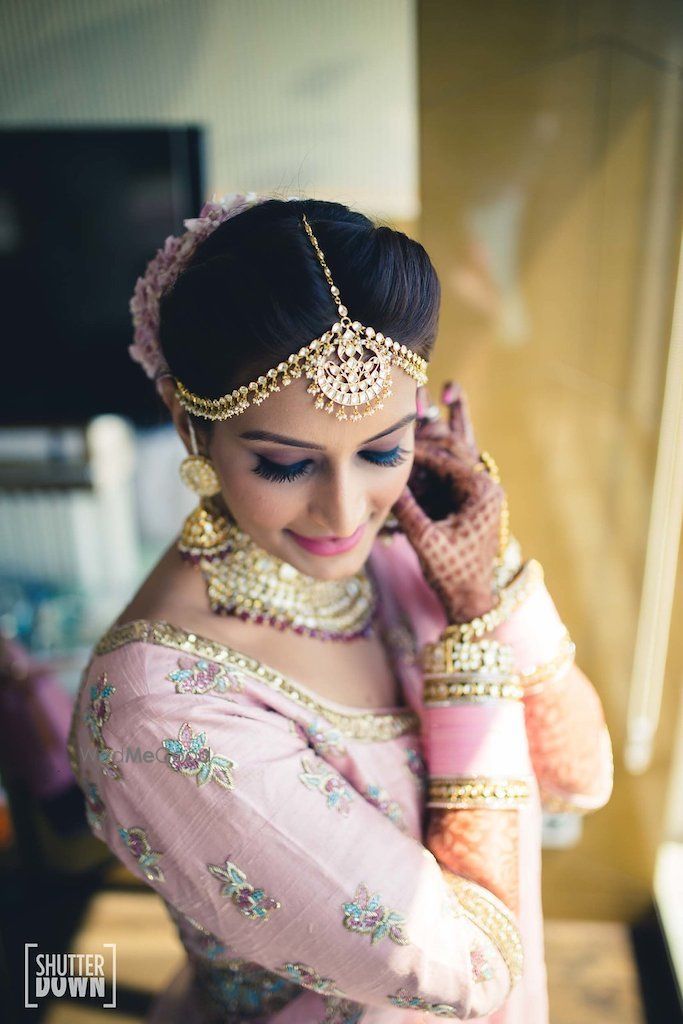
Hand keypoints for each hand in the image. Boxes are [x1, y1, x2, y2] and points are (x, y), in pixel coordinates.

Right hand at [392, 382, 505, 623]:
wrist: (470, 600)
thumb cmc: (452, 574)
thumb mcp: (426, 543)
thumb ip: (407, 511)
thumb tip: (381, 483)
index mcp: (481, 492)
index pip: (445, 459)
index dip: (415, 447)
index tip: (387, 434)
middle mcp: (484, 485)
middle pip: (456, 444)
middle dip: (433, 422)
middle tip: (416, 392)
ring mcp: (477, 491)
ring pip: (460, 448)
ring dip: (450, 420)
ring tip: (452, 386)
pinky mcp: (467, 499)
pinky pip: (454, 464)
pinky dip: (446, 444)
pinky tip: (442, 417)